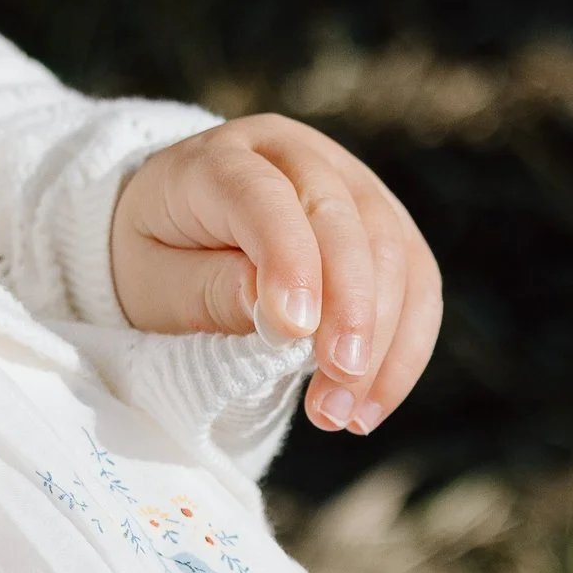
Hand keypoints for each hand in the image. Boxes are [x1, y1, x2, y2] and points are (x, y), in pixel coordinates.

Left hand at [110, 115, 441, 433]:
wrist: (176, 234)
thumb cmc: (159, 258)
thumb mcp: (154, 281)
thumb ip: (208, 290)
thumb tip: (278, 314)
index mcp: (222, 159)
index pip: (264, 199)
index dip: (288, 260)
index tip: (295, 331)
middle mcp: (297, 157)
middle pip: (345, 221)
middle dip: (351, 310)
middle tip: (336, 385)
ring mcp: (350, 183)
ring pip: (395, 251)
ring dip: (382, 342)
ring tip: (344, 416)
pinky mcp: (385, 224)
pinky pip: (417, 281)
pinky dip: (404, 347)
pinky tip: (372, 403)